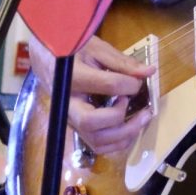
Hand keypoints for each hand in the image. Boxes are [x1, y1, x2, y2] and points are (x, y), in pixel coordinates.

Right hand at [27, 33, 154, 155]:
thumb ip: (122, 62)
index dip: (129, 84)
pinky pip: (97, 145)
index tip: (139, 80)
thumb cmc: (73, 51)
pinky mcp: (77, 127)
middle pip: (91, 123)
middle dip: (123, 120)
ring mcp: (71, 119)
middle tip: (144, 110)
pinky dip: (117, 143)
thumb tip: (148, 72)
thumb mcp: (97, 49)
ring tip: (142, 119)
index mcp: (73, 77)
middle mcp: (68, 103)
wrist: (47, 60)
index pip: (106, 85)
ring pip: (95, 140)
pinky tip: (131, 128)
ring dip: (124, 135)